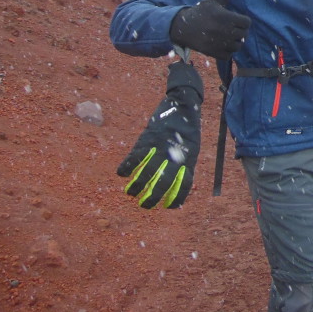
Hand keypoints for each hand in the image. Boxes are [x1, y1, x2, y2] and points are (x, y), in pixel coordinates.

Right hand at [117, 60, 203, 207]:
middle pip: (164, 182)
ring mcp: (162, 146)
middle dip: (152, 197)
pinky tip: (121, 174)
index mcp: (189, 158)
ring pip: (147, 172)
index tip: (169, 207)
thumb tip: (176, 184)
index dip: (178, 198)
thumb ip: (184, 163)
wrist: (183, 103)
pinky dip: (127, 166)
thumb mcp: (191, 146)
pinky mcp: (149, 138)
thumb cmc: (187, 128)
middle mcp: (176, 154)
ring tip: (129, 192)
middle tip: (144, 205)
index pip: (185, 183)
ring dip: (137, 185)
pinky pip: (136, 156)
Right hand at [169, 0, 250, 58]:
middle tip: (231, 28)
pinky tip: (221, 44)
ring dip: (235, 42)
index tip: (235, 19)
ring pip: (238, 46)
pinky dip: (227, 51)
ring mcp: (217, 43)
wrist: (183, 26)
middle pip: (244, 34)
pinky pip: (229, 55)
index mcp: (224, 16)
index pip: (247, 22)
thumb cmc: (202, 11)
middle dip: (240, 31)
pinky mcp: (212, 53)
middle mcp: (222, 31)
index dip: (243, 20)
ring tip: (227, 36)